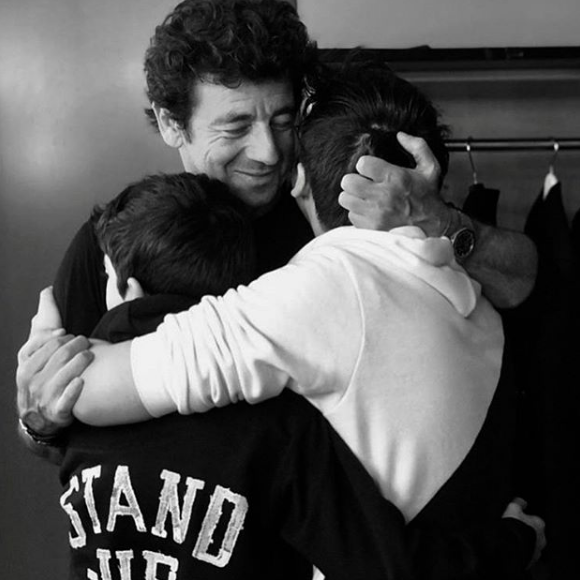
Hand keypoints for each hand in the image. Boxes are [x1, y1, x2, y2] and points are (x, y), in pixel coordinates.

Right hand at [16, 287, 91, 435]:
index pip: (44, 344)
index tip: (67, 333)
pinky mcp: (57, 412)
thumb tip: (49, 291)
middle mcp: (31, 381)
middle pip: (58, 356)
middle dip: (75, 346)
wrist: (40, 416)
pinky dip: (74, 391)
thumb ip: (43, 325)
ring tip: (90, 355)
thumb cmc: (42, 376)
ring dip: (79, 363)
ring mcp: (43, 398)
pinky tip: (83, 381)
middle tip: (86, 342)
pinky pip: (66, 401)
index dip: (59, 337)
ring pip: (64, 375)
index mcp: (25, 364)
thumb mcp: (37, 352)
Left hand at [338, 132, 448, 235]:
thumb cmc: (428, 196)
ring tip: (364, 197)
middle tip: (362, 183)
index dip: (365, 165)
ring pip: (345, 199)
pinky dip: (358, 213)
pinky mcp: (371, 228)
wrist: (434, 226)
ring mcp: (375, 214)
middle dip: (353, 180)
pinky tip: (369, 211)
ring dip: (353, 197)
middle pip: (348, 182)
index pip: (362, 164)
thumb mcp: (430, 167)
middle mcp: (383, 196)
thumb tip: (400, 135)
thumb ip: (417, 146)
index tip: (371, 170)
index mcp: (395, 178)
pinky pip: (351, 216)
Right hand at [502, 497, 546, 567]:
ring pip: (532, 544)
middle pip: (535, 533)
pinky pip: (528, 554)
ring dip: (525, 542)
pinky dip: (523, 551)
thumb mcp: (513, 508)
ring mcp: (538, 550)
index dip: (526, 518)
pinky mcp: (532, 560)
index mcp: (540, 524)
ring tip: (513, 540)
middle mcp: (542, 538)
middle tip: (516, 529)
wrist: (512, 547)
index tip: (519, 518)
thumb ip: (518, 503)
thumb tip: (522, 501)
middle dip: (527, 532)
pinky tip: (514, 548)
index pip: (536, 520)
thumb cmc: (514, 526)